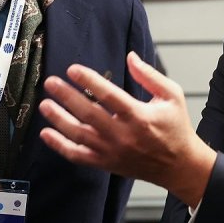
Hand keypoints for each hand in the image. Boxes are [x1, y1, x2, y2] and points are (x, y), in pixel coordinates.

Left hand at [39, 52, 216, 207]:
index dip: (89, 81)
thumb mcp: (171, 95)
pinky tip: (46, 133)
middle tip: (51, 82)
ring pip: (79, 135)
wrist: (179, 166)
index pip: (108, 95)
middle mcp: (122, 135)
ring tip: (45, 104)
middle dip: (66, 97)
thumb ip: (149, 76)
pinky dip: (60, 146)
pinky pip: (78, 156)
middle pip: (88, 114)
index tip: (72, 69)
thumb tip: (130, 57)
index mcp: (138, 116)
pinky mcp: (106, 163)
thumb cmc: (176, 128)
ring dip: (59, 119)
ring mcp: (112, 151)